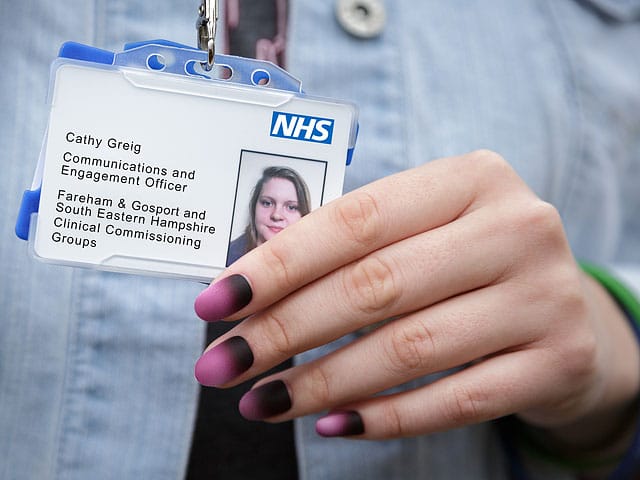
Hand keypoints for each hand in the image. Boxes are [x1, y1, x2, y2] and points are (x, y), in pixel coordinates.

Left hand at [193, 150, 638, 441]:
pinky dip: (384, 417)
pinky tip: (331, 423)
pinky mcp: (558, 360)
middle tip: (221, 365)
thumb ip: (353, 248)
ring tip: (262, 401)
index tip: (214, 303)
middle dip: (283, 331)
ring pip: (409, 349)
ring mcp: (545, 296)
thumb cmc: (467, 263)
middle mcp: (516, 227)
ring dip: (321, 382)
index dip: (277, 264)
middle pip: (375, 286)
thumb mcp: (424, 230)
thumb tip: (249, 287)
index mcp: (471, 178)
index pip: (354, 220)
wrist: (567, 311)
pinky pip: (456, 401)